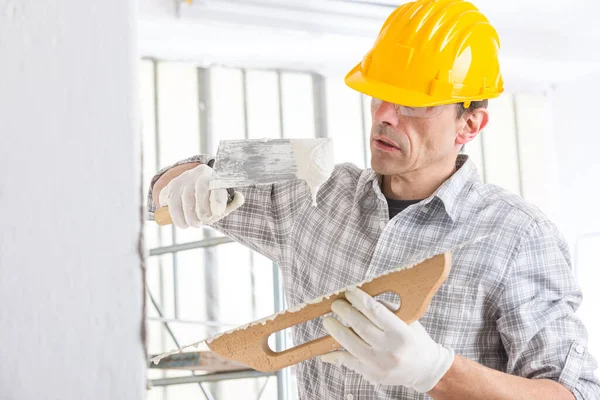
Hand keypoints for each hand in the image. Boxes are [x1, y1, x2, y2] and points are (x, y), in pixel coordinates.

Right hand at [158, 164, 243, 227]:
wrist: (192, 189)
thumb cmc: (212, 198)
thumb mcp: (224, 201)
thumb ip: (233, 202)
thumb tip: (239, 197)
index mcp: (216, 176)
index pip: (217, 186)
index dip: (217, 199)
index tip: (218, 213)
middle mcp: (199, 174)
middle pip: (200, 192)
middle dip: (202, 212)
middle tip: (202, 222)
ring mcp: (184, 179)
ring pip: (184, 200)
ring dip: (189, 218)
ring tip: (194, 224)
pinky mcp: (172, 186)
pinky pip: (172, 205)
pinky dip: (178, 218)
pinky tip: (183, 223)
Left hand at [321, 288, 454, 392]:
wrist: (425, 369)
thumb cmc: (414, 340)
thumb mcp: (408, 320)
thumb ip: (386, 309)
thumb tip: (360, 299)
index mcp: (401, 333)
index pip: (375, 311)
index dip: (358, 300)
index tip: (349, 292)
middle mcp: (390, 349)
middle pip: (360, 326)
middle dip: (344, 312)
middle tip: (335, 304)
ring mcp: (380, 364)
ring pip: (351, 345)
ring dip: (336, 330)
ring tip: (328, 321)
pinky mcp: (372, 375)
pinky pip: (349, 362)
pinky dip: (335, 355)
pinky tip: (324, 350)